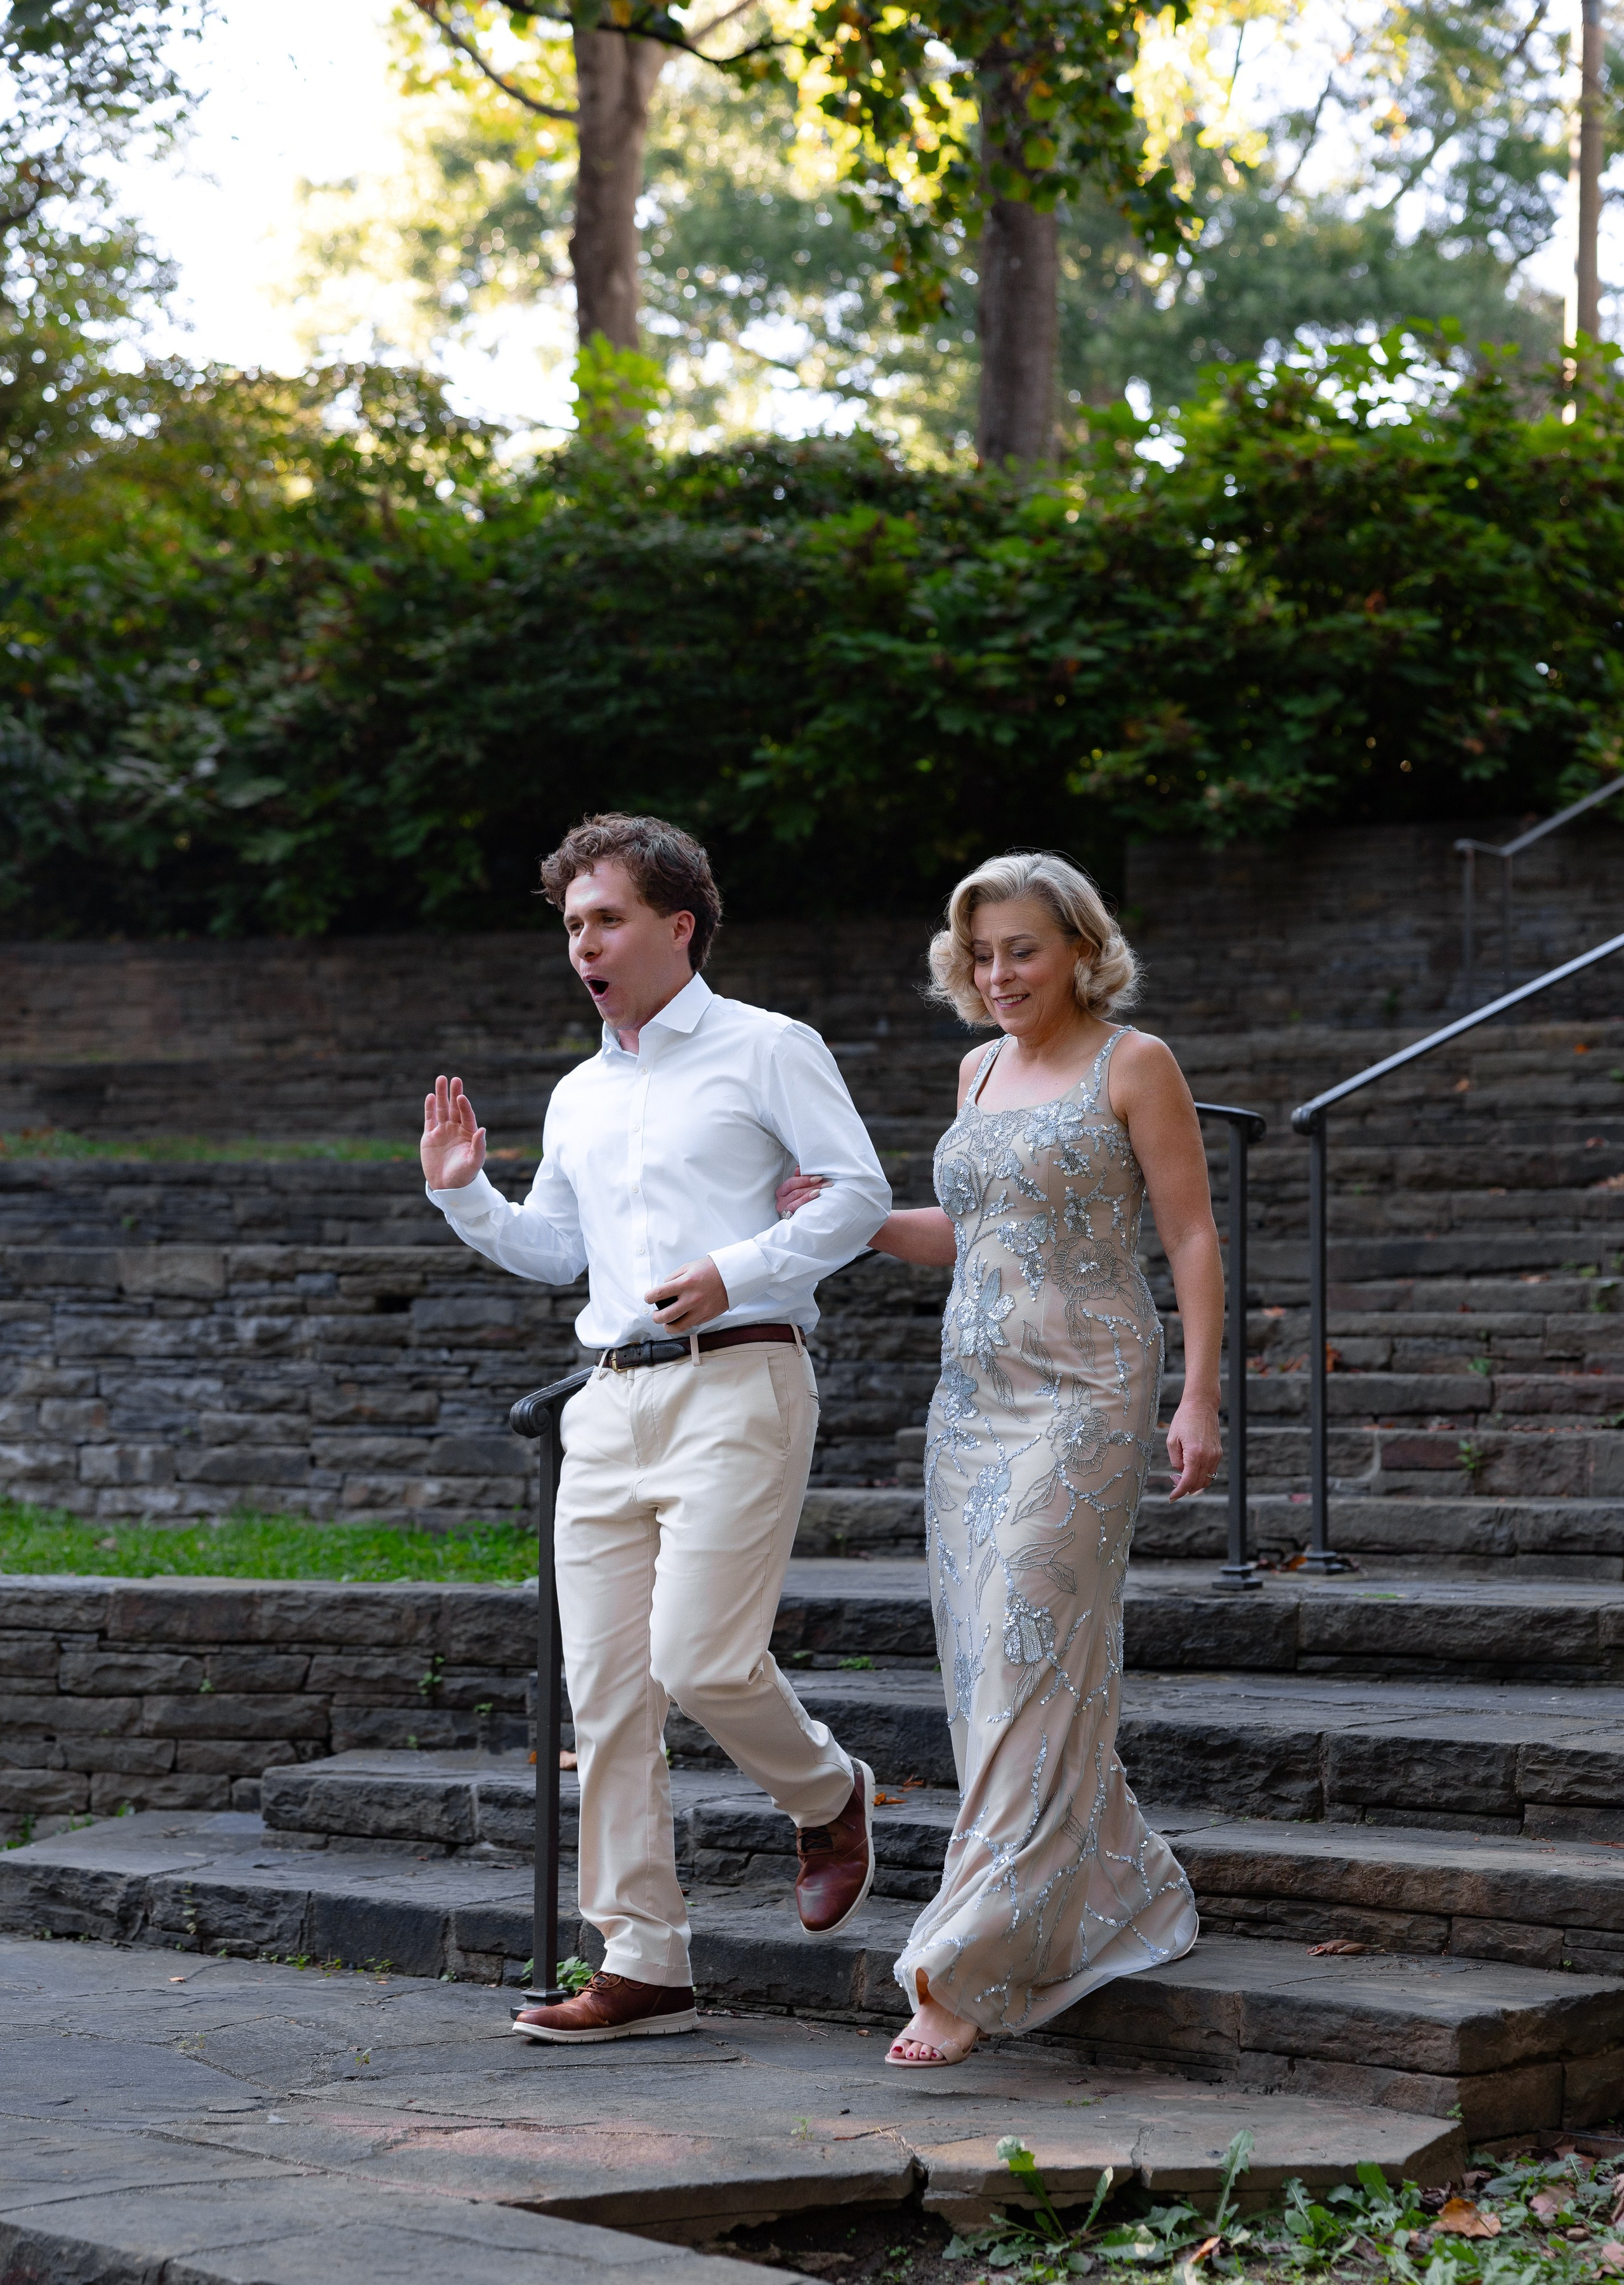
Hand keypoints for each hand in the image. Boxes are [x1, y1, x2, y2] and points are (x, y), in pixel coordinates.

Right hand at [421, 1074, 486, 1189]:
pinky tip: (430, 1096)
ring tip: (441, 1079)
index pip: (466, 1116)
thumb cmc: (465, 1175)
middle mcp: (456, 1129)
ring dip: (441, 1095)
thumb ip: (479, 1146)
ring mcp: (442, 1131)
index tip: (461, 1097)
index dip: (464, 1106)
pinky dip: (429, 1108)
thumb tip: (482, 1129)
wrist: (447, 1186)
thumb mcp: (474, 1162)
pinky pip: (430, 1119)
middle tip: (455, 1079)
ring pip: (441, 1109)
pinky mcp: (430, 1136)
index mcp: (468, 1134)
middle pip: (454, 1108)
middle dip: (454, 1093)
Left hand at [648, 1257, 728, 1333]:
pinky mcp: (707, 1316)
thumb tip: (663, 1289)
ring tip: (666, 1323)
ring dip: (668, 1327)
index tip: (648, 1298)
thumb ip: (673, 1278)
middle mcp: (692, 1299)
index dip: (649, 1297)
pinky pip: (691, 1325)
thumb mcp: (689, 1267)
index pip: (659, 1294)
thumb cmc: (711, 1269)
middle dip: (656, 1317)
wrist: (732, 1276)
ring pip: (678, 1327)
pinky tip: (682, 1319)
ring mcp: (700, 1310)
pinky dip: (684, 1324)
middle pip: (665, 1316)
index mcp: (685, 1284)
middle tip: (656, 1314)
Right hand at [776, 1166, 828, 1218]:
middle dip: (810, 1185)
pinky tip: (816, 1195)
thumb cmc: (799, 1204)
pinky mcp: (788, 1217)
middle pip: (794, 1190)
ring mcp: (784, 1210)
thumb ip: (798, 1179)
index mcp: (781, 1192)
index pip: (791, 1183)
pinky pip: (796, 1207)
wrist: (802, 1224)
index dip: (804, 1179)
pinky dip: (806, 1199)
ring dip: (810, 1191)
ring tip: (822, 1188)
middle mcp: (780, 1201)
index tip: (818, 1177)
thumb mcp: (798, 1190)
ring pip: (796, 1197)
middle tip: (824, 1183)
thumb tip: (799, 1168)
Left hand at [1166, 1394, 1222, 1502]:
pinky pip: (1211, 1471)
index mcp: (1195, 1455)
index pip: (1188, 1482)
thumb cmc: (1183, 1419)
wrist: (1201, 1405)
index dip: (1179, 1492)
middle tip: (1173, 1481)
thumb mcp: (1172, 1440)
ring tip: (1181, 1475)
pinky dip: (1201, 1475)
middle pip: (1198, 1484)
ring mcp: (1215, 1455)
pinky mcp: (1218, 1452)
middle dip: (1185, 1488)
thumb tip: (1181, 1473)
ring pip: (1207, 1480)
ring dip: (1194, 1483)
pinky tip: (1191, 1468)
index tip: (1171, 1497)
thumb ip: (1176, 1461)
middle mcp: (1208, 1457)